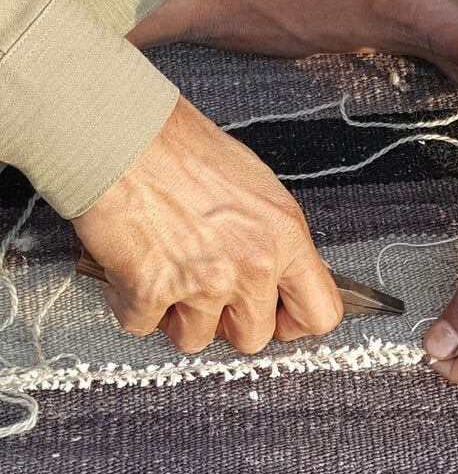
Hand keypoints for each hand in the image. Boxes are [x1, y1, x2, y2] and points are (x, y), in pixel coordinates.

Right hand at [72, 96, 342, 352]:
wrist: (122, 134)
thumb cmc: (181, 147)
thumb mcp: (255, 186)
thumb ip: (273, 238)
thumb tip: (281, 273)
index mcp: (284, 235)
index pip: (320, 313)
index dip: (293, 322)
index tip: (275, 317)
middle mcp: (251, 263)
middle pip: (254, 338)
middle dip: (226, 322)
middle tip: (205, 290)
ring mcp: (203, 281)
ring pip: (195, 339)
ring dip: (176, 316)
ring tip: (165, 272)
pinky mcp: (152, 290)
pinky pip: (141, 325)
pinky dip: (129, 303)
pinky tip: (130, 269)